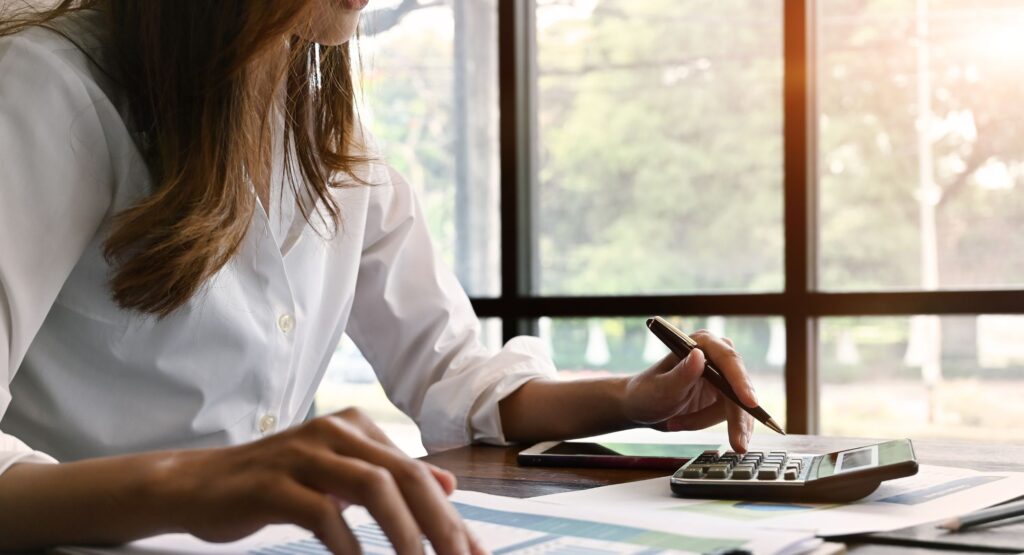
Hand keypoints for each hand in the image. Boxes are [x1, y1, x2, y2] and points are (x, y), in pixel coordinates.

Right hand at [152, 408, 485, 554]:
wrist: (195, 484)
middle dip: (440, 524)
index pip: (417, 473)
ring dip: (404, 533)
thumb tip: (447, 486)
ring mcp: (302, 454)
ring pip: (373, 487)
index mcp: (355, 428)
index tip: (473, 554)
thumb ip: (390, 477)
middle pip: (404, 476)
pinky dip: (349, 544)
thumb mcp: (339, 476)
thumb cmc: (275, 483)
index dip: (450, 516)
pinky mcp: (272, 483)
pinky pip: (322, 513)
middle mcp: (335, 432)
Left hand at [622, 330, 756, 451]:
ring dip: (707, 420)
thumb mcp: (661, 388)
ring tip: (676, 423)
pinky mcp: (723, 395)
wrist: (641, 407)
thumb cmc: (646, 393)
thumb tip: (699, 356)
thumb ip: (681, 374)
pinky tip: (685, 424)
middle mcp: (715, 356)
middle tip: (738, 444)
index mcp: (701, 343)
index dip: (741, 381)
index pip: (728, 360)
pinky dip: (709, 424)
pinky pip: (731, 415)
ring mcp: (722, 376)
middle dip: (736, 417)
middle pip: (739, 387)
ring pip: (736, 406)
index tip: (749, 403)